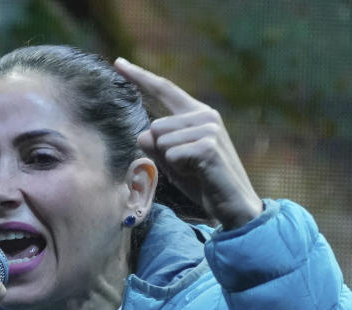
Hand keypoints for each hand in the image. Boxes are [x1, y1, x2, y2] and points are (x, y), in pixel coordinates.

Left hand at [113, 57, 263, 228]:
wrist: (233, 204)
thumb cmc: (203, 183)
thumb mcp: (172, 162)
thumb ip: (155, 146)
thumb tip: (143, 134)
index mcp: (197, 113)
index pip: (164, 90)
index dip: (140, 77)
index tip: (118, 63)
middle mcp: (205, 115)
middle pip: (155, 126)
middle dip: (162, 152)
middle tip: (187, 166)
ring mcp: (209, 128)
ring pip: (161, 141)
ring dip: (171, 162)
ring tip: (195, 170)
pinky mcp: (208, 146)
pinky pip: (171, 155)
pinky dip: (178, 169)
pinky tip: (199, 173)